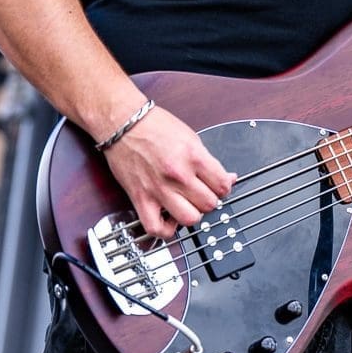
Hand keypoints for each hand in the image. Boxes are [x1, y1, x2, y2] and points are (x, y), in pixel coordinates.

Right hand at [103, 104, 236, 238]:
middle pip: (209, 204)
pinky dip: (166, 229)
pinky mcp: (141, 199)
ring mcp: (159, 189)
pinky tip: (169, 217)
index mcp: (193, 156)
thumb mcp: (191, 136)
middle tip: (204, 193)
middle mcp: (178, 174)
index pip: (223, 185)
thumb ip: (208, 160)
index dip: (225, 187)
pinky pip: (156, 228)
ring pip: (189, 219)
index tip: (221, 186)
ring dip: (192, 214)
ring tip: (188, 205)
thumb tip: (227, 178)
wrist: (124, 123)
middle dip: (210, 199)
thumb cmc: (155, 126)